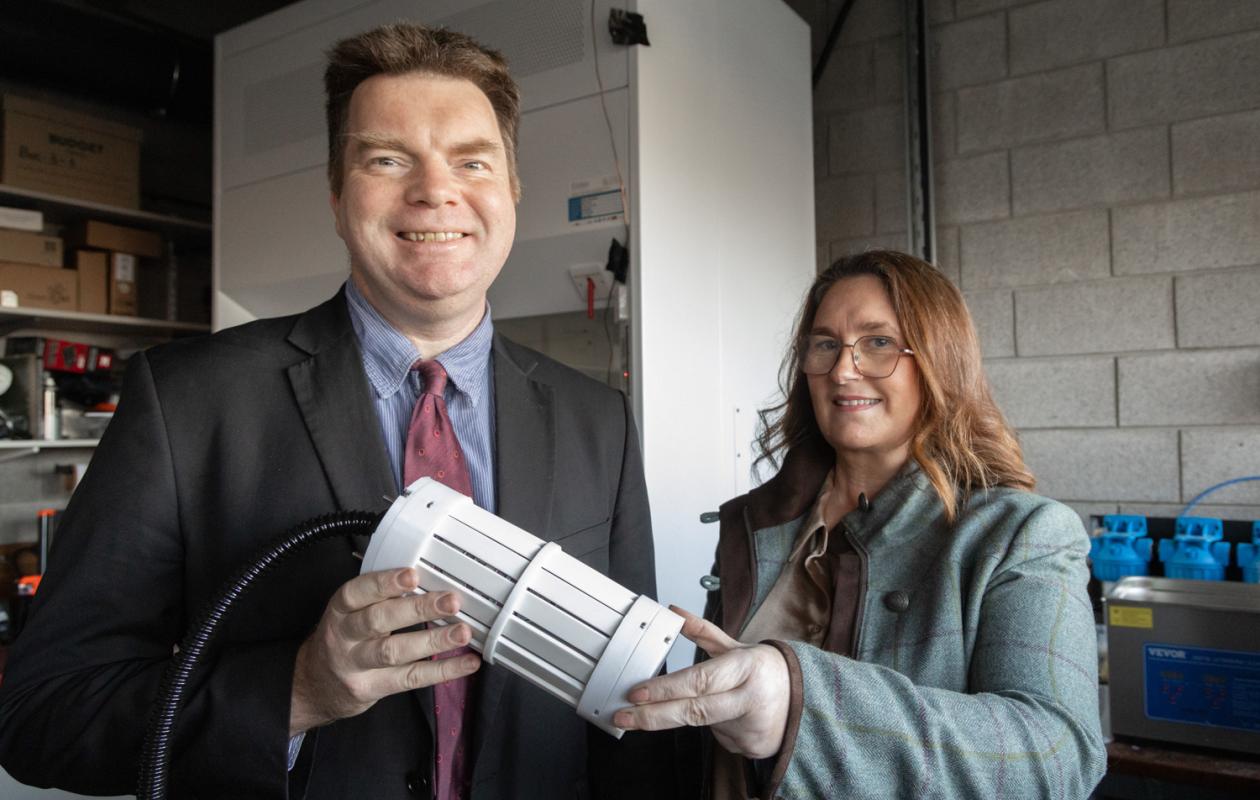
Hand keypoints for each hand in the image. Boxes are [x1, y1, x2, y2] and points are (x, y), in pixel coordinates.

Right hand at [289, 567, 480, 735]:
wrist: (315, 686)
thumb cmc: (343, 639)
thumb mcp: (348, 613)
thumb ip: (379, 598)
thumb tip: (430, 580)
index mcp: (340, 610)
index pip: (357, 592)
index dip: (385, 583)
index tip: (413, 575)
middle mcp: (345, 636)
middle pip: (379, 620)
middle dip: (418, 609)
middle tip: (450, 601)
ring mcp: (356, 665)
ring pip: (395, 651)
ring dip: (433, 640)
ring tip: (463, 632)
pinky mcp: (371, 688)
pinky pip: (410, 679)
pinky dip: (442, 670)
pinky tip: (466, 662)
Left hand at [612, 606, 788, 758]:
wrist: (808, 700)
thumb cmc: (767, 670)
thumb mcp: (736, 647)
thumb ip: (702, 631)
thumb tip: (673, 613)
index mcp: (745, 668)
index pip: (698, 681)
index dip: (664, 689)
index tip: (636, 693)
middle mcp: (749, 699)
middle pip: (692, 712)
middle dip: (652, 716)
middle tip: (623, 716)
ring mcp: (751, 727)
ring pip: (703, 725)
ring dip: (698, 715)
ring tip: (722, 701)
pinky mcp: (751, 747)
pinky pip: (719, 738)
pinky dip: (718, 727)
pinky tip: (734, 716)